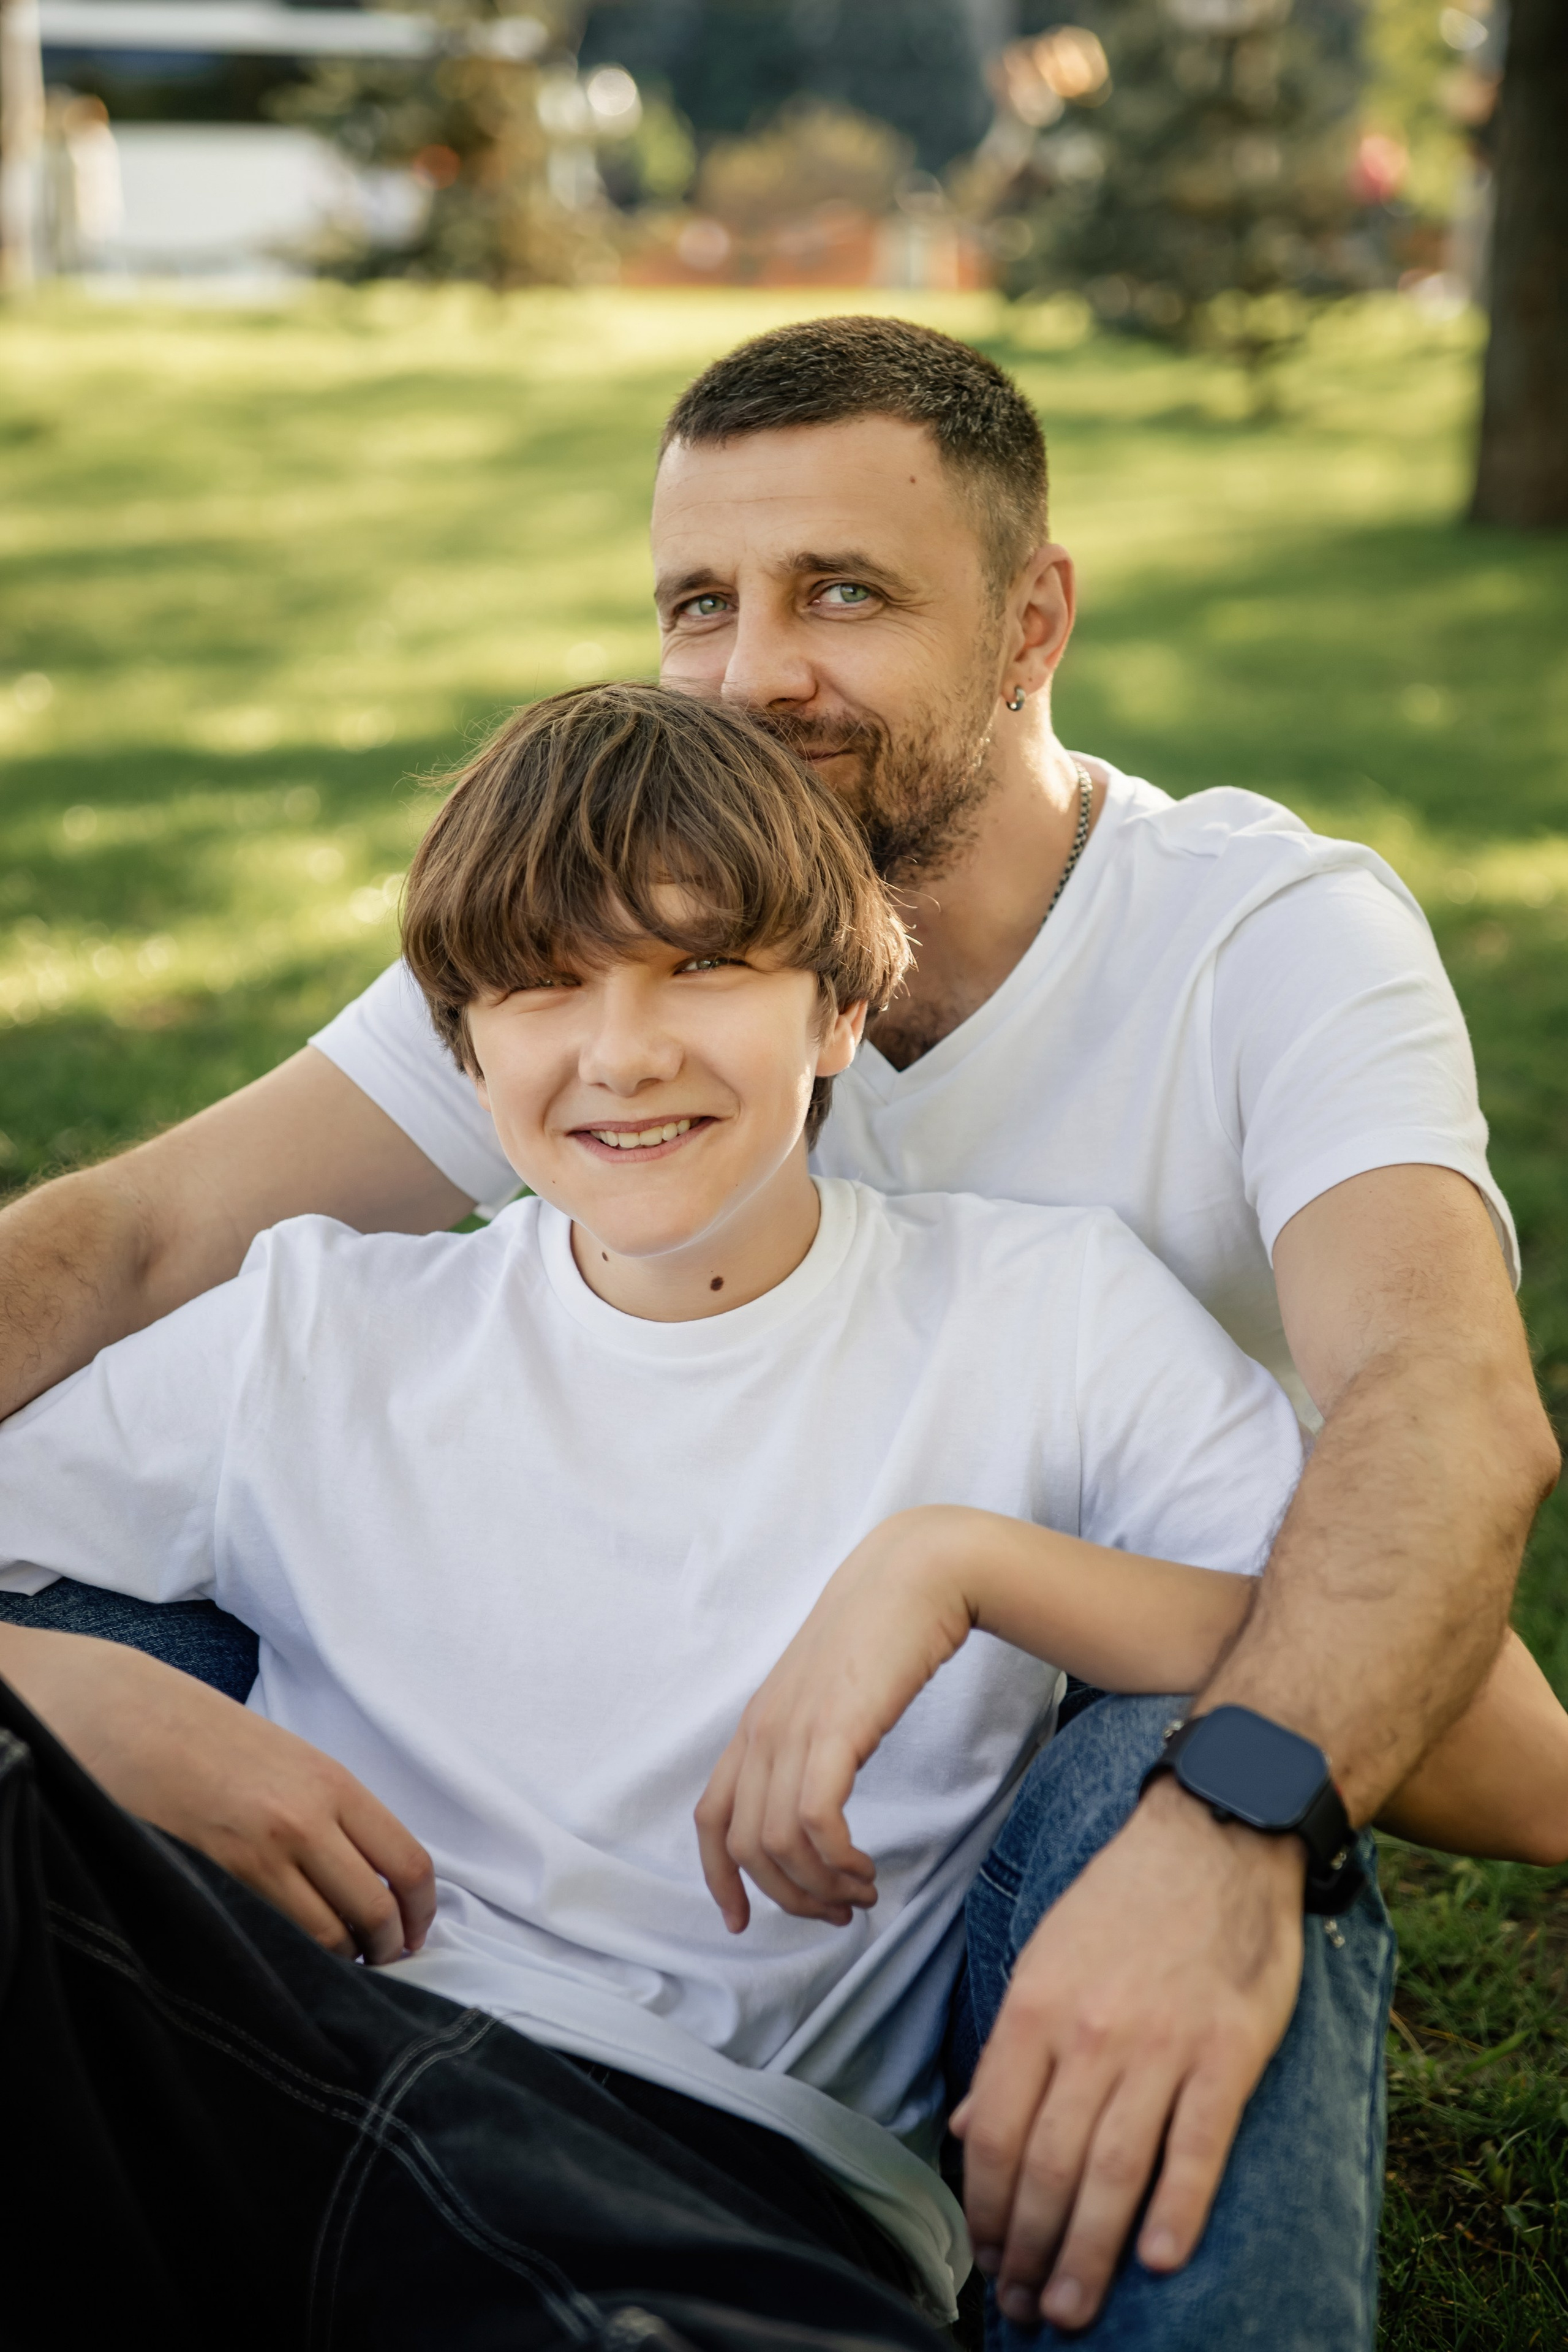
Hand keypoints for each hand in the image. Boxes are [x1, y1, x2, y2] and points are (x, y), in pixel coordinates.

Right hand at [3, 1626, 434, 1963]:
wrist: (134, 1722)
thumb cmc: (215, 1741)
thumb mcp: (292, 1761)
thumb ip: (335, 1813)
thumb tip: (375, 1877)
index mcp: (334, 1783)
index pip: (408, 1862)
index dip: (421, 1911)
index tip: (416, 1933)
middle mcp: (307, 1819)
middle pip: (376, 1909)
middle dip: (388, 1947)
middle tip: (383, 1960)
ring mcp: (262, 1854)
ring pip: (327, 1936)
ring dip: (341, 1959)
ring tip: (338, 1962)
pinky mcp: (219, 1880)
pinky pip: (275, 1938)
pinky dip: (294, 1958)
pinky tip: (293, 1956)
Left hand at [695, 1509, 972, 1931]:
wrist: (916, 1574)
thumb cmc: (882, 1632)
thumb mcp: (830, 1692)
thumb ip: (814, 1738)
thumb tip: (821, 1795)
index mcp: (756, 1724)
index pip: (710, 1819)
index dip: (719, 1880)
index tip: (742, 1923)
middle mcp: (762, 1730)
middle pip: (745, 1848)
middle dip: (788, 1897)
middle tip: (836, 1914)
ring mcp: (793, 1728)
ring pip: (778, 1844)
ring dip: (820, 1887)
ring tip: (861, 1893)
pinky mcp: (834, 1728)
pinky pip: (815, 1820)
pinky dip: (837, 1861)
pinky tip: (866, 1867)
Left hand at [951, 1777, 1303, 2331]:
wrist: (1216, 1833)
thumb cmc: (1124, 1898)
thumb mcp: (1044, 1955)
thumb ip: (1007, 2049)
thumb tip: (962, 2131)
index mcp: (1035, 2007)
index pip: (992, 2131)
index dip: (983, 2208)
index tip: (985, 2257)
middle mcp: (1090, 2033)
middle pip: (1047, 2166)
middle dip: (1028, 2249)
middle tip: (1024, 2308)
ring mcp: (1161, 2045)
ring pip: (1112, 2171)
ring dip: (1087, 2253)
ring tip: (1070, 2309)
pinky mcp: (1227, 2052)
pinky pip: (1197, 2144)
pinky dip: (1177, 2207)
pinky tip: (1159, 2259)